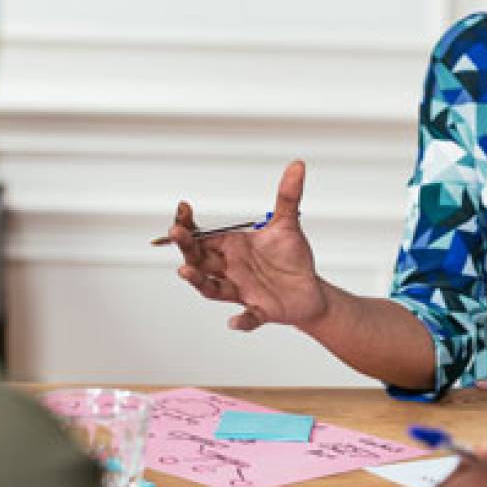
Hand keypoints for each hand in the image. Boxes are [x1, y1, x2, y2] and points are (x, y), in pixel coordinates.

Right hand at [169, 161, 329, 330]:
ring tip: (186, 271)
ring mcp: (241, 291)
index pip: (202, 236)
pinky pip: (247, 318)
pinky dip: (242, 321)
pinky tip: (236, 322)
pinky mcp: (259, 311)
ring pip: (212, 288)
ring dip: (198, 280)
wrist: (311, 290)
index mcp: (231, 247)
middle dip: (186, 246)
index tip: (182, 208)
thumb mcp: (288, 224)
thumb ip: (287, 196)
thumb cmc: (291, 259)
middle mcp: (230, 269)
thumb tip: (297, 164)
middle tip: (175, 233)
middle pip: (199, 259)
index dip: (188, 225)